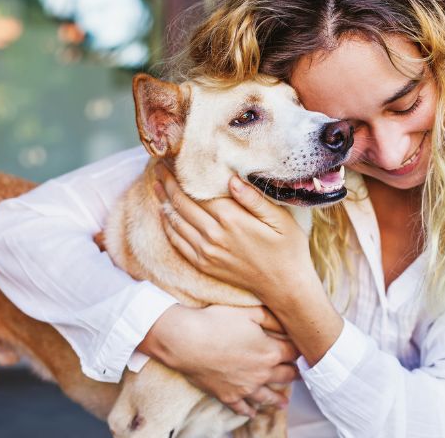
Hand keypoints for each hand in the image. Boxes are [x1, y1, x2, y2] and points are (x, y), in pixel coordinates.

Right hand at [139, 304, 298, 416]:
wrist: (187, 342)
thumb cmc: (217, 322)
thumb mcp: (249, 312)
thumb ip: (272, 318)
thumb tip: (287, 322)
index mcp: (271, 351)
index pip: (293, 352)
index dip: (299, 350)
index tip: (303, 350)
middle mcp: (262, 373)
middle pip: (285, 375)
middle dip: (294, 374)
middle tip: (299, 375)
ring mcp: (245, 388)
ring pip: (267, 396)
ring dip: (278, 399)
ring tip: (284, 403)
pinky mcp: (228, 396)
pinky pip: (242, 407)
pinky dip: (249, 411)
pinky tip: (252, 413)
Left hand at [153, 165, 315, 303]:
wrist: (284, 286)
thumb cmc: (288, 249)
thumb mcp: (280, 219)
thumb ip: (254, 199)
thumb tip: (231, 178)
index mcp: (232, 219)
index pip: (197, 191)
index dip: (182, 175)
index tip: (173, 159)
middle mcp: (214, 235)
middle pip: (182, 204)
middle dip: (168, 183)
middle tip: (159, 166)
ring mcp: (206, 252)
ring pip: (175, 222)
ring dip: (163, 201)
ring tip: (156, 184)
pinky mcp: (204, 264)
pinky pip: (177, 242)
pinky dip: (168, 225)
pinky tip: (165, 214)